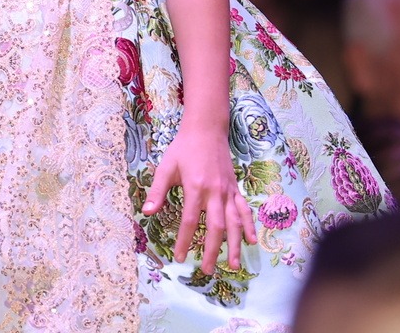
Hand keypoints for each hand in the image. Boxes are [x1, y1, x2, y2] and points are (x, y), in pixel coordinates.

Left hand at [142, 125, 256, 274]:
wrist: (206, 130)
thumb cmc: (183, 148)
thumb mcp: (165, 166)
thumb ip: (158, 191)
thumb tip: (147, 212)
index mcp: (195, 187)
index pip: (189, 220)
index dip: (184, 240)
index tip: (178, 257)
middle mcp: (214, 192)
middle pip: (215, 226)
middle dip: (211, 250)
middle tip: (206, 270)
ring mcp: (228, 191)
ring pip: (234, 222)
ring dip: (234, 244)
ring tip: (233, 264)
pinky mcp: (235, 189)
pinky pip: (244, 210)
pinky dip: (249, 226)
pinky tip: (252, 241)